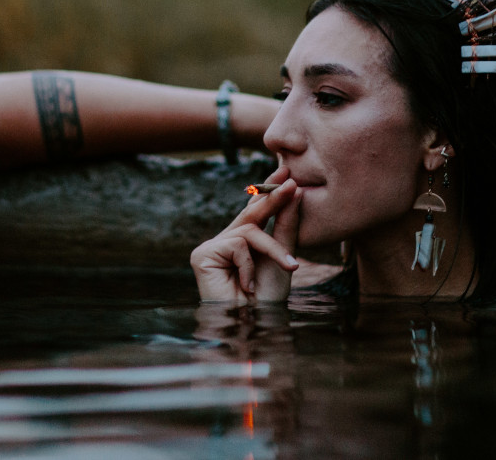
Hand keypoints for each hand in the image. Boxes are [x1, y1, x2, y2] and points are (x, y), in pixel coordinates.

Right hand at [190, 165, 301, 302]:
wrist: (255, 323)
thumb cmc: (268, 297)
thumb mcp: (283, 255)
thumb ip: (285, 224)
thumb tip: (293, 189)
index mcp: (243, 241)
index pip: (255, 211)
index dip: (269, 191)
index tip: (285, 171)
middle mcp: (225, 241)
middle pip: (250, 214)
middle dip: (273, 199)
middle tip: (292, 183)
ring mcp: (211, 247)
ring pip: (248, 231)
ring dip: (272, 250)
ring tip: (288, 267)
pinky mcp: (202, 255)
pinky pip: (236, 245)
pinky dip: (249, 264)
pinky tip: (248, 286)